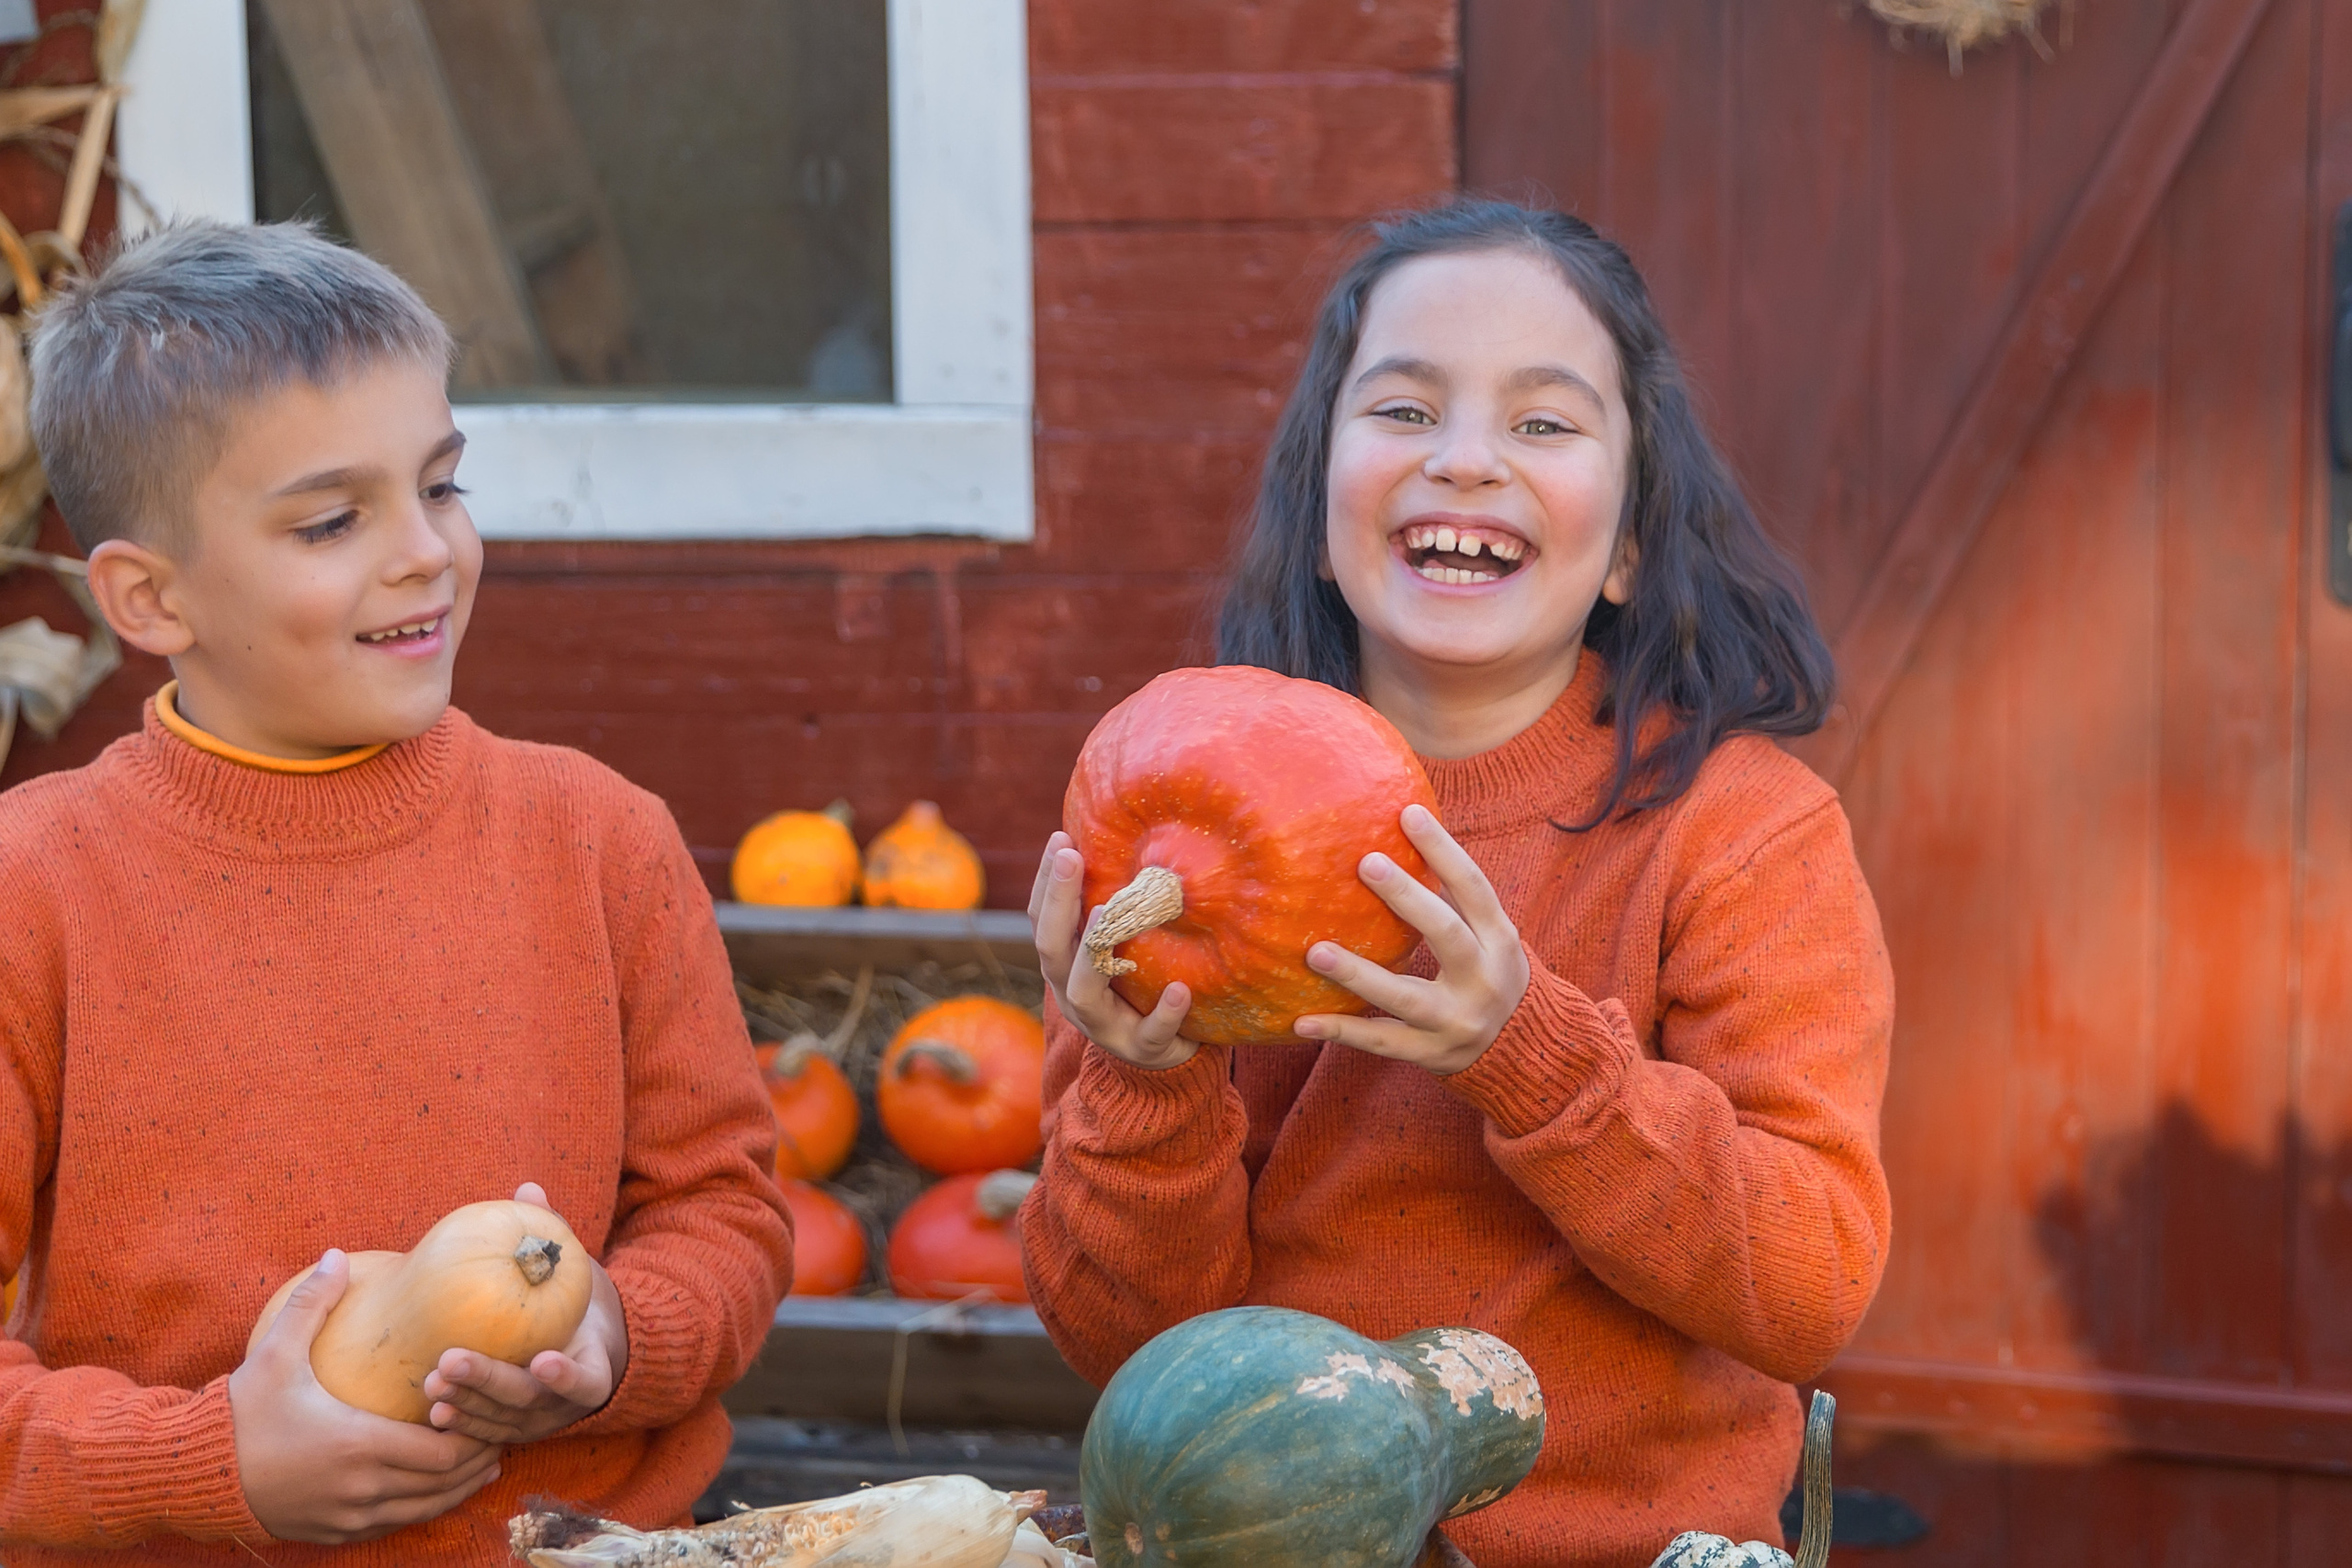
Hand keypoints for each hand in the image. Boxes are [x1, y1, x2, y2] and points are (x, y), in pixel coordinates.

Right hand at [230, 1250, 502, 1543]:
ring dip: (455, 1488)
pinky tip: (432, 1489)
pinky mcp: (332, 1534)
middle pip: (443, 1484)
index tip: (491, 1412)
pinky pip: (392, 1526)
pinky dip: (420, 1507)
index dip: (475, 1436)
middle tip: (498, 1433)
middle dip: (475, 1460)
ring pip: (423, 1510)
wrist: (192, 1475)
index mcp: (358, 1445)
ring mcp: (347, 1517)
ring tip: (481, 1463)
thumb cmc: (238, 1414)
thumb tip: (336, 1255)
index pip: (443, 1452)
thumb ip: (312, 1303)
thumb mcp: (274, 1353)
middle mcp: (361, 1489)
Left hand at [422, 1183, 627, 1443]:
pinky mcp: (508, 1431)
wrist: (582, 1352)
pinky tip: (430, 1407)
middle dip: (490, 1382)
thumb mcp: (574, 1274)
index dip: (567, 1376)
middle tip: (451, 1359)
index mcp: (591, 1371)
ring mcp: (534, 1424)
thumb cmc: (575, 1305)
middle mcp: (563, 1406)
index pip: (585, 1382)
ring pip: (500, 1421)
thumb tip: (528, 1189)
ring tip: (431, 1381)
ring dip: (465, 1402)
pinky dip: (460, 1422)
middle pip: (528, 1401)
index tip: (543, 1359)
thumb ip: (553, 1237)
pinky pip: (483, 1432)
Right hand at [1028, 831, 1196, 1069]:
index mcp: (1065, 966)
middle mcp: (1074, 994)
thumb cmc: (1135, 989)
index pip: (1041, 920)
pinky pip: (1149, 1034)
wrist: (1156, 1061)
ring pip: (1084, 992)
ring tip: (1106, 913)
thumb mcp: (1117, 950)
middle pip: (1051, 948)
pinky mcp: (1141, 1049)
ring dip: (1092, 952)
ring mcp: (1104, 1025)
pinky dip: (1164, 1013)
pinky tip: (1181, 990)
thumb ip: (1114, 909)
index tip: (1061, 838)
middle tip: (1069, 856)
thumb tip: (1130, 840)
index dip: (1045, 881)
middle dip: (1058, 901)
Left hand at [1294, 804, 1528, 1074]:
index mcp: (1500, 941)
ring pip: (1404, 997)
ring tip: (1315, 952)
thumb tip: (1407, 828)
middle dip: (1407, 899)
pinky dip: (1341, 1031)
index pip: (1475, 888)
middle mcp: (1483, 981)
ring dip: (1358, 974)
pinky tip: (1301, 1021)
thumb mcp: (1491, 936)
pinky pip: (1380, 1042)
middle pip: (1446, 934)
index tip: (1408, 813)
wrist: (1525, 1051)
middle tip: (1365, 863)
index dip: (1444, 850)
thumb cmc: (1491, 973)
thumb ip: (1457, 897)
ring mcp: (1456, 1022)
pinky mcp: (1430, 1053)